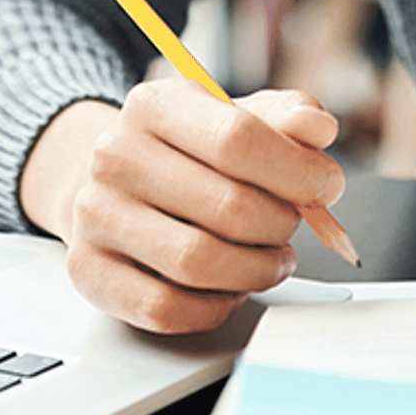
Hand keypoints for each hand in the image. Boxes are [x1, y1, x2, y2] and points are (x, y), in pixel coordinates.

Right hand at [18, 80, 345, 334]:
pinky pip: (166, 309)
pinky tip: (229, 287)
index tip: (325, 187)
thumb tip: (318, 129)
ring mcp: (96, 217)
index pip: (238, 139)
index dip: (298, 171)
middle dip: (281, 225)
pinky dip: (215, 306)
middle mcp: (116, 156)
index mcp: (156, 105)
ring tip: (270, 259)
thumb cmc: (187, 154)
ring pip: (198, 263)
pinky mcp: (90, 272)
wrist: (110, 184)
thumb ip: (285, 118)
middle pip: (228, 207)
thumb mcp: (236, 117)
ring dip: (256, 270)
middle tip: (292, 226)